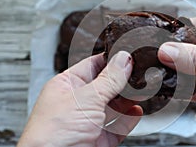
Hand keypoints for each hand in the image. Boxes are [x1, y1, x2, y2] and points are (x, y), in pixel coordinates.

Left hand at [18, 51, 142, 146]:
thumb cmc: (53, 133)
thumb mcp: (86, 98)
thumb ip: (109, 79)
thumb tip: (124, 59)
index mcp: (67, 86)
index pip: (92, 66)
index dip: (111, 60)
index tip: (129, 56)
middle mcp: (77, 103)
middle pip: (106, 86)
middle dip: (123, 82)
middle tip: (140, 75)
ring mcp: (88, 121)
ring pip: (114, 107)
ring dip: (129, 100)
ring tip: (142, 92)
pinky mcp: (98, 139)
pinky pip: (117, 126)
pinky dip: (129, 119)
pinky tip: (137, 111)